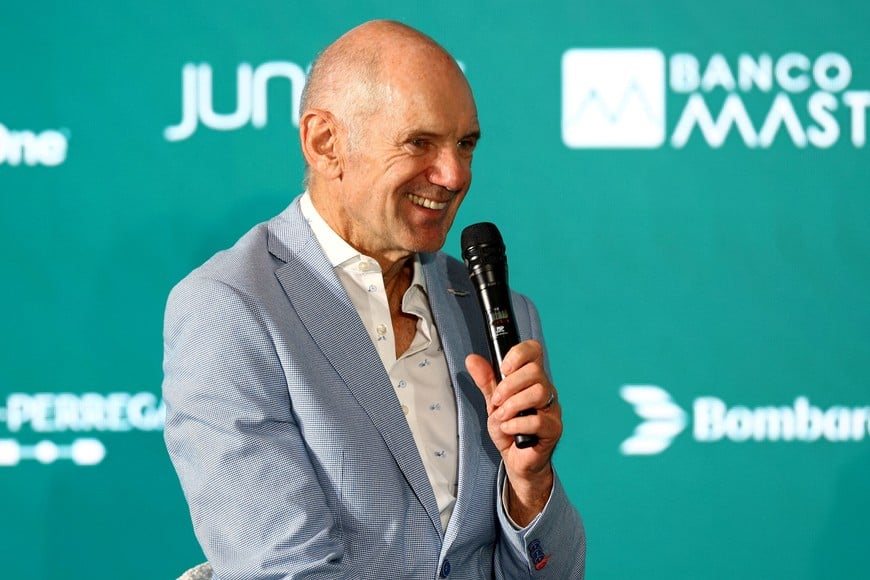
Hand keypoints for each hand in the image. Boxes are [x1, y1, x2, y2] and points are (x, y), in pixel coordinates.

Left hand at [465, 340, 561, 525]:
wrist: (516, 460)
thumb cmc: (509, 429)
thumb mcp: (493, 402)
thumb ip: (485, 381)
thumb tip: (472, 359)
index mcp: (532, 379)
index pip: (534, 351)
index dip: (519, 353)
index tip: (504, 367)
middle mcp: (546, 390)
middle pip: (535, 372)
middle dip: (509, 385)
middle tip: (497, 401)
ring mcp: (552, 410)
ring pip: (539, 392)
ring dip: (513, 404)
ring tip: (502, 416)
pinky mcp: (553, 429)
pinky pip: (537, 420)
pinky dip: (516, 424)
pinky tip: (509, 429)